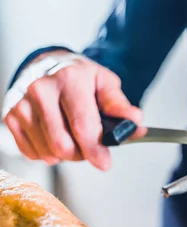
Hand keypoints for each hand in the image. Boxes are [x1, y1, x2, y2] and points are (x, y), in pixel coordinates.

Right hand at [3, 51, 144, 170]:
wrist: (46, 64)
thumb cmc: (79, 76)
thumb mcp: (105, 82)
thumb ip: (119, 104)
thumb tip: (134, 121)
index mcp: (69, 80)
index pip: (82, 126)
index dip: (95, 150)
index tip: (104, 163)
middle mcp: (41, 90)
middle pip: (62, 145)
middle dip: (82, 154)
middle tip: (91, 146)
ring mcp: (21, 104)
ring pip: (48, 152)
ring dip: (66, 154)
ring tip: (73, 136)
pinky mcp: (9, 116)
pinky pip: (32, 153)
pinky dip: (48, 153)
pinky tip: (56, 136)